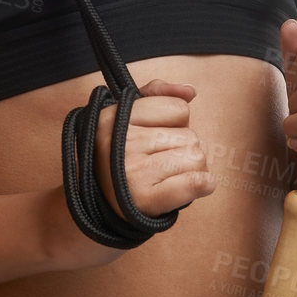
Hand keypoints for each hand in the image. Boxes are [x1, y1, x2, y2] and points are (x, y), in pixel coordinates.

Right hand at [95, 77, 216, 222]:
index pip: (179, 109)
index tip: (157, 137)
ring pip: (196, 158)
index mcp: (114, 117)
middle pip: (190, 136)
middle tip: (161, 163)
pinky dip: (203, 185)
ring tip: (168, 177)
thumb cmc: (119, 158)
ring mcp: (132, 172)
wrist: (94, 205)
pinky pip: (194, 182)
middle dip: (183, 150)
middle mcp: (121, 143)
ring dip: (191, 170)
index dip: (175, 124)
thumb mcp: (126, 117)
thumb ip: (157, 94)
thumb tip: (190, 90)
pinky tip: (196, 187)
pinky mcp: (145, 200)